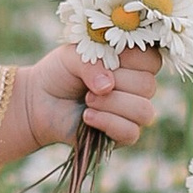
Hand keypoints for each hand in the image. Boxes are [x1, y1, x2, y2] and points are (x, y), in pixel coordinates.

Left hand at [12, 43, 160, 158]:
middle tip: (90, 84)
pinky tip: (87, 117)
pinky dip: (107, 122)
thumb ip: (92, 63)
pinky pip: (131, 132)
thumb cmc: (60, 72)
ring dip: (113, 104)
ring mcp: (131, 113)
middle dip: (117, 83)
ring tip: (88, 100)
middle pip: (148, 86)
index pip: (153, 60)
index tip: (110, 57)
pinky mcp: (122, 136)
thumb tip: (108, 86)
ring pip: (144, 111)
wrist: (39, 101)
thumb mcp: (72, 56)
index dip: (133, 59)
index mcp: (131, 63)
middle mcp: (137, 88)